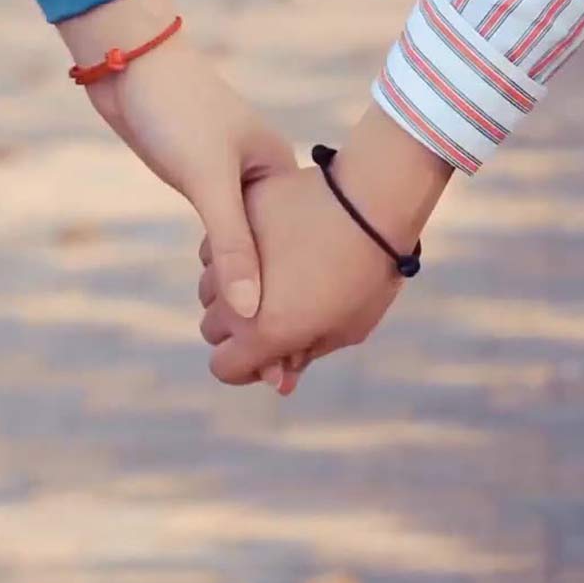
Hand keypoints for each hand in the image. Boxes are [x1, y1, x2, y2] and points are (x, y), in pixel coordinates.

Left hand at [57, 0, 295, 317]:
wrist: (133, 65)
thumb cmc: (178, 112)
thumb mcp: (208, 180)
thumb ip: (232, 245)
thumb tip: (248, 313)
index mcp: (280, 174)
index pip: (303, 246)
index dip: (301, 294)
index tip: (304, 338)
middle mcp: (267, 181)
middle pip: (281, 253)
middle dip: (279, 299)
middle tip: (283, 356)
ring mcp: (238, 182)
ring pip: (253, 247)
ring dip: (252, 285)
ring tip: (262, 339)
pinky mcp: (210, 183)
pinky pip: (228, 236)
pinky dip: (229, 266)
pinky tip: (231, 295)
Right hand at [198, 104, 452, 392]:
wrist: (373, 201)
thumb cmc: (369, 271)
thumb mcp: (346, 328)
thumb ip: (303, 356)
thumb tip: (279, 381)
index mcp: (262, 332)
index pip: (223, 368)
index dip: (249, 368)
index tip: (275, 353)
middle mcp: (235, 296)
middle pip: (212, 328)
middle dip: (239, 329)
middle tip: (279, 311)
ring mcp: (232, 252)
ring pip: (209, 287)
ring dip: (232, 290)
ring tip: (276, 276)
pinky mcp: (237, 216)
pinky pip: (219, 246)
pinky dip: (236, 253)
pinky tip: (269, 246)